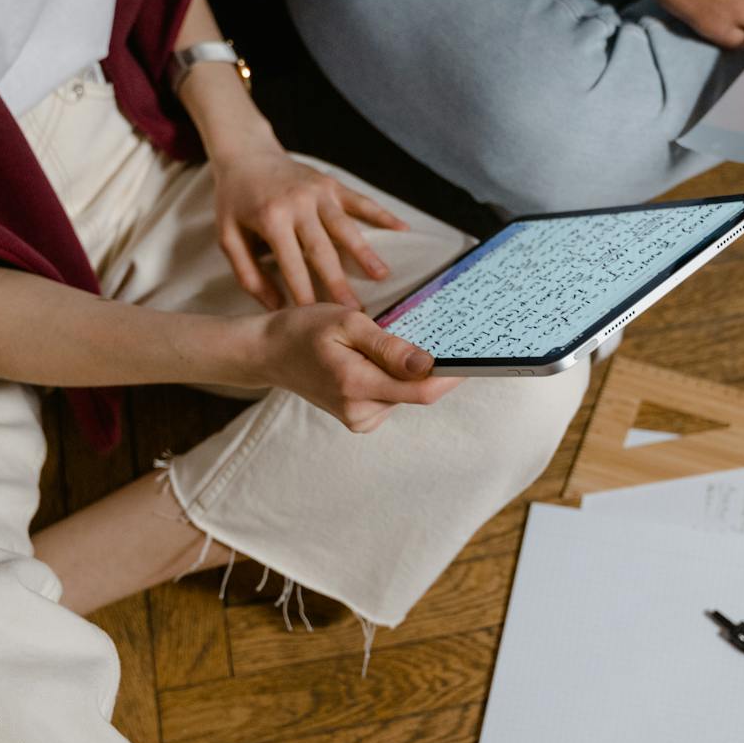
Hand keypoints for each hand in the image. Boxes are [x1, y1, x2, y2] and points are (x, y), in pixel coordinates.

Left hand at [211, 149, 407, 308]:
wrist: (246, 152)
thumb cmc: (234, 199)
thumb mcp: (227, 236)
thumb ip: (247, 272)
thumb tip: (273, 307)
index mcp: (271, 218)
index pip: (291, 263)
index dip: (304, 292)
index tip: (317, 317)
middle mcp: (298, 204)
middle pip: (323, 250)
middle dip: (339, 282)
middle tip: (355, 310)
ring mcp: (318, 192)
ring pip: (346, 227)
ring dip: (365, 252)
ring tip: (382, 276)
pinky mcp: (331, 183)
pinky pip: (360, 201)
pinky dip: (382, 214)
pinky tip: (402, 229)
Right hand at [249, 304, 460, 431]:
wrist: (268, 353)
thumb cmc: (304, 331)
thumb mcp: (346, 324)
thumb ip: (388, 346)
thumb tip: (426, 364)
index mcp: (357, 384)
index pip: (422, 392)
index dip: (452, 377)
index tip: (475, 360)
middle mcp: (359, 410)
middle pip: (415, 392)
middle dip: (425, 367)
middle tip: (416, 334)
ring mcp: (358, 418)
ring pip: (403, 394)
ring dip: (403, 371)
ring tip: (372, 346)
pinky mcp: (358, 419)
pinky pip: (390, 397)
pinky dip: (389, 379)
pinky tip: (367, 362)